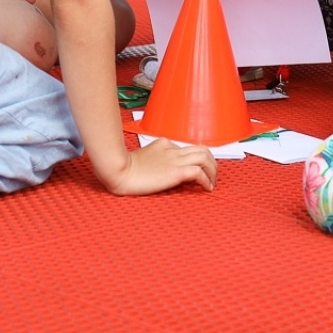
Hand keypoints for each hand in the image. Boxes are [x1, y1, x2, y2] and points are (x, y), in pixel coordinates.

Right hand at [102, 137, 217, 194]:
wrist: (119, 171)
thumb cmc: (125, 169)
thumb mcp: (143, 159)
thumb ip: (156, 160)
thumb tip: (165, 171)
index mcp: (164, 144)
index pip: (189, 148)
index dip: (199, 159)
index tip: (201, 170)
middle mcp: (172, 149)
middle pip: (202, 150)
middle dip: (212, 163)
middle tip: (213, 176)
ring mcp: (175, 159)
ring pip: (205, 158)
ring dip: (213, 171)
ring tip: (212, 183)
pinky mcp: (176, 172)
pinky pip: (199, 172)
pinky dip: (206, 180)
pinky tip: (206, 188)